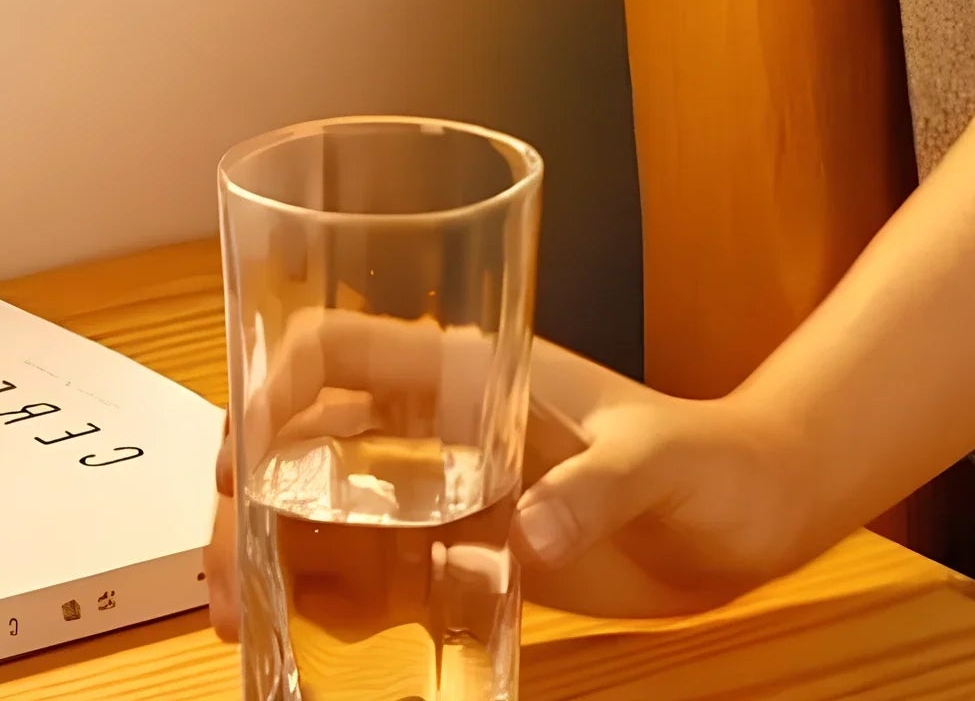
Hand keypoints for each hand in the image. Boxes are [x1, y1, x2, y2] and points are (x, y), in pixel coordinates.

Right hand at [205, 327, 817, 636]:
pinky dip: (328, 594)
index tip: (242, 456)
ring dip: (270, 550)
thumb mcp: (654, 460)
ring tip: (237, 615)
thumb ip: (592, 491)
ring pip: (324, 505)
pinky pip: (373, 569)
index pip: (336, 346)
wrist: (751, 513)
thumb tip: (525, 536)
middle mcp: (433, 421)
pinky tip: (300, 627)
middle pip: (305, 435)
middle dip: (247, 493)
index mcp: (460, 366)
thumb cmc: (706, 458)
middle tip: (223, 570)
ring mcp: (442, 486)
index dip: (274, 385)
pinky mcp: (464, 549)